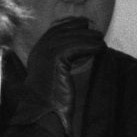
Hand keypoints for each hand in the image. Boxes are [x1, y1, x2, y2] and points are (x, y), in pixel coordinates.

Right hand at [19, 17, 105, 135]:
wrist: (42, 113)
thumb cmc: (50, 103)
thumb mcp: (55, 79)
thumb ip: (61, 66)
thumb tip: (76, 56)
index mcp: (37, 55)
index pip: (53, 33)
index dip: (67, 26)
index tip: (81, 24)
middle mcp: (39, 51)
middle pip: (60, 32)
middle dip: (76, 26)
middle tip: (91, 25)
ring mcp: (45, 54)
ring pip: (69, 38)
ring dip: (87, 37)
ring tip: (100, 39)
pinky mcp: (54, 59)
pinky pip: (75, 47)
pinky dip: (89, 46)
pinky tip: (100, 48)